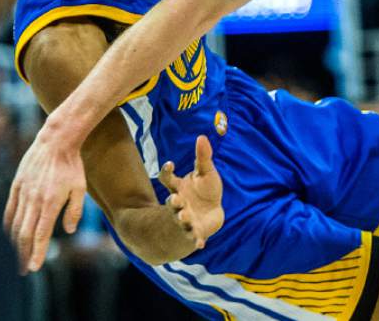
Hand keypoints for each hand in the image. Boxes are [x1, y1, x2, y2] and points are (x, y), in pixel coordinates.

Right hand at [4, 122, 86, 273]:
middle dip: (22, 254)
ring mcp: (22, 192)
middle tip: (23, 270)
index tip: (33, 268)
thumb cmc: (72, 165)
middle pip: (23, 234)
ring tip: (16, 256)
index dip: (35, 253)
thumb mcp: (80, 188)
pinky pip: (9, 210)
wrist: (56, 141)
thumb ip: (74, 210)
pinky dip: (7, 225)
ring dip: (13, 243)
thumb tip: (69, 231)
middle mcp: (33, 200)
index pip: (40, 234)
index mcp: (49, 202)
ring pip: (14, 224)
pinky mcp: (16, 185)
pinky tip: (8, 234)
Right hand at [158, 135, 223, 249]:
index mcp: (179, 188)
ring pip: (180, 219)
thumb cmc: (206, 191)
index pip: (167, 179)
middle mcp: (179, 204)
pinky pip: (194, 237)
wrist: (211, 213)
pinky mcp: (195, 232)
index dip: (167, 171)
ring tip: (183, 217)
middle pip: (172, 202)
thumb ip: (203, 157)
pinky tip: (200, 244)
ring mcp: (185, 219)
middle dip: (173, 201)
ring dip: (181, 218)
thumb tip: (201, 136)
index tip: (171, 164)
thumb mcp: (206, 173)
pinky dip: (196, 241)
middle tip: (175, 199)